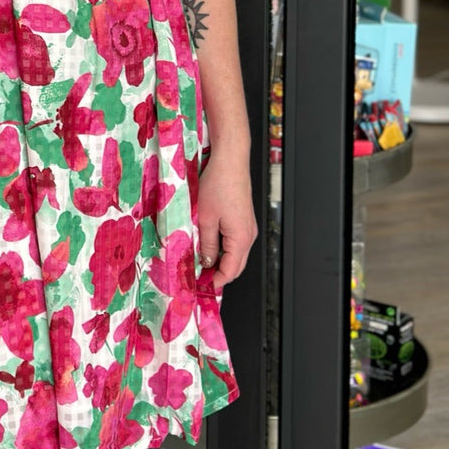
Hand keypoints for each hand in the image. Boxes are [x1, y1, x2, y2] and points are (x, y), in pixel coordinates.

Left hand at [196, 155, 257, 292]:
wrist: (230, 161)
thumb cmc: (218, 184)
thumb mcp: (205, 218)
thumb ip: (205, 244)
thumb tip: (204, 262)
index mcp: (241, 239)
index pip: (230, 271)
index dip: (216, 281)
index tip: (201, 286)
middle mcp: (249, 235)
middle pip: (236, 266)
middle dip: (219, 274)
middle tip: (200, 279)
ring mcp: (248, 227)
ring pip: (236, 254)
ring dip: (221, 261)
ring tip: (200, 262)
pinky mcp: (244, 219)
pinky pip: (235, 241)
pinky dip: (224, 249)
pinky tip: (209, 245)